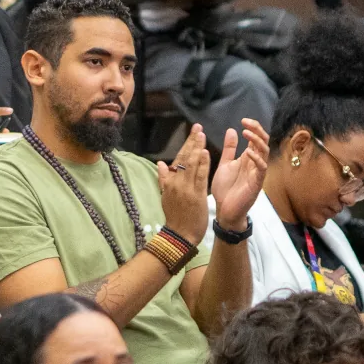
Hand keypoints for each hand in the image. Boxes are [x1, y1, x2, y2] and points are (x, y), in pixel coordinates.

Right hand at [157, 124, 211, 243]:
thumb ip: (164, 179)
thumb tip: (160, 164)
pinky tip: (204, 152)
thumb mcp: (165, 196)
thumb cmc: (175, 216)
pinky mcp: (196, 195)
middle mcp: (177, 182)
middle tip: (198, 128)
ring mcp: (186, 188)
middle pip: (185, 158)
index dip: (186, 145)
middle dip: (192, 142)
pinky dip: (202, 164)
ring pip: (192, 164)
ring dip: (197, 148)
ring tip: (201, 135)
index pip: (178, 159)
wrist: (180, 234)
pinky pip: (199, 176)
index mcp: (170, 182)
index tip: (193, 133)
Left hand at [210, 119, 268, 228]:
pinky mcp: (256, 183)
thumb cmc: (226, 188)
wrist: (225, 210)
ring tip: (246, 133)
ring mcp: (257, 173)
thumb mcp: (225, 164)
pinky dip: (256, 159)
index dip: (253, 128)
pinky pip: (261, 169)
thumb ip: (229, 149)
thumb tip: (232, 129)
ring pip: (264, 153)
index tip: (243, 120)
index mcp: (248, 158)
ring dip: (257, 142)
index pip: (255, 139)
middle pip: (263, 143)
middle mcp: (255, 163)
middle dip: (257, 131)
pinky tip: (248, 152)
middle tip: (247, 122)